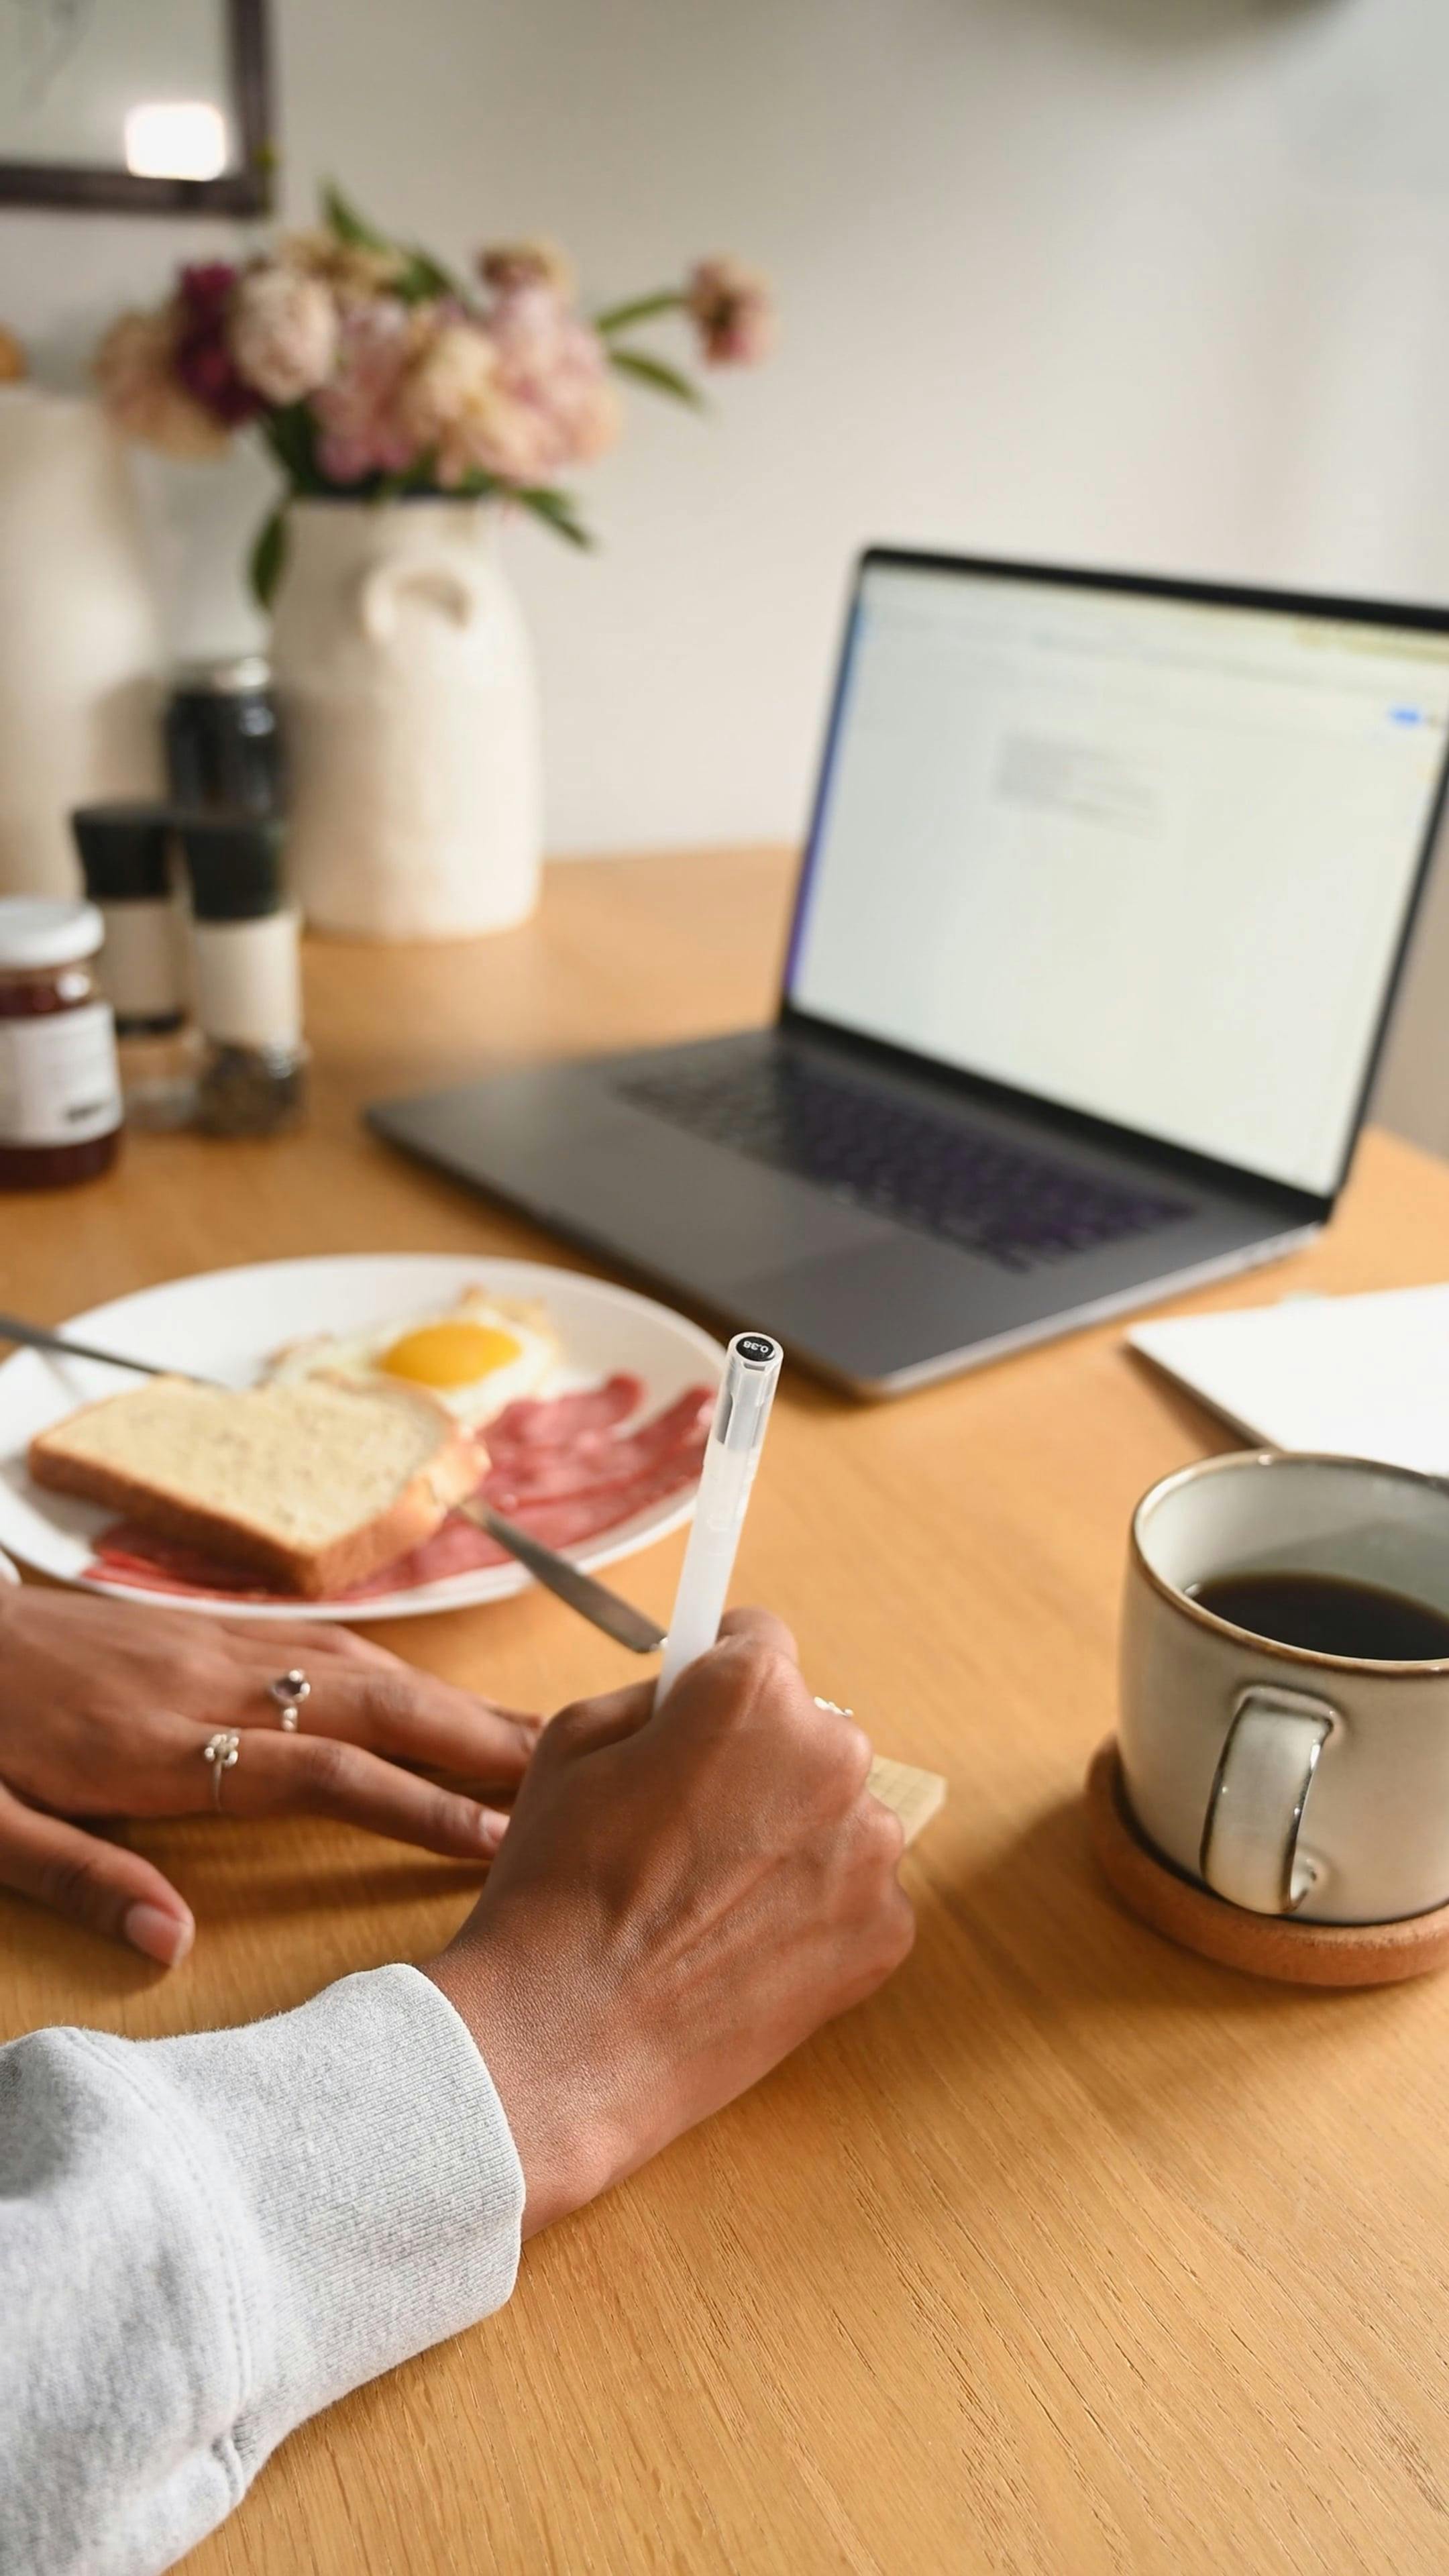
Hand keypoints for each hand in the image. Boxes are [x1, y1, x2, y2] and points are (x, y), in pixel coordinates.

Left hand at [0, 1585, 540, 1968]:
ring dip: (454, 1700)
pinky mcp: (203, 1627)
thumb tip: (171, 1946)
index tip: (499, 1842)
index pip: (318, 1774)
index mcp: (156, 1743)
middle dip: (479, 1737)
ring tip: (540, 1740)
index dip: (415, 1806)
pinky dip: (398, 1670)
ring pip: (361, 1666)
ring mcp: (211, 1643)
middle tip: (583, 1773)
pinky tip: (435, 1696)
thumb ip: (77, 1878)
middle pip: (370, 1702)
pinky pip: (325, 1643)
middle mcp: (205, 1680)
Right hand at [424, 1605, 913, 2235]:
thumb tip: (693, 1691)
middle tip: (690, 1825)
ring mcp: (871, 1849)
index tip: (704, 1706)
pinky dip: (812, 1909)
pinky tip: (742, 1945)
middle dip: (758, 1761)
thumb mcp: (572, 1743)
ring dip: (792, 1836)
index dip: (719, 1672)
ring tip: (710, 1898)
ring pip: (837, 1814)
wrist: (568, 2040)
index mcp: (755, 1694)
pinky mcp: (886, 1931)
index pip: (761, 1641)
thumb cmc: (556, 1888)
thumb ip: (653, 1697)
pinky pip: (855, 1892)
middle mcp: (833, 1755)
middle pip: (806, 1732)